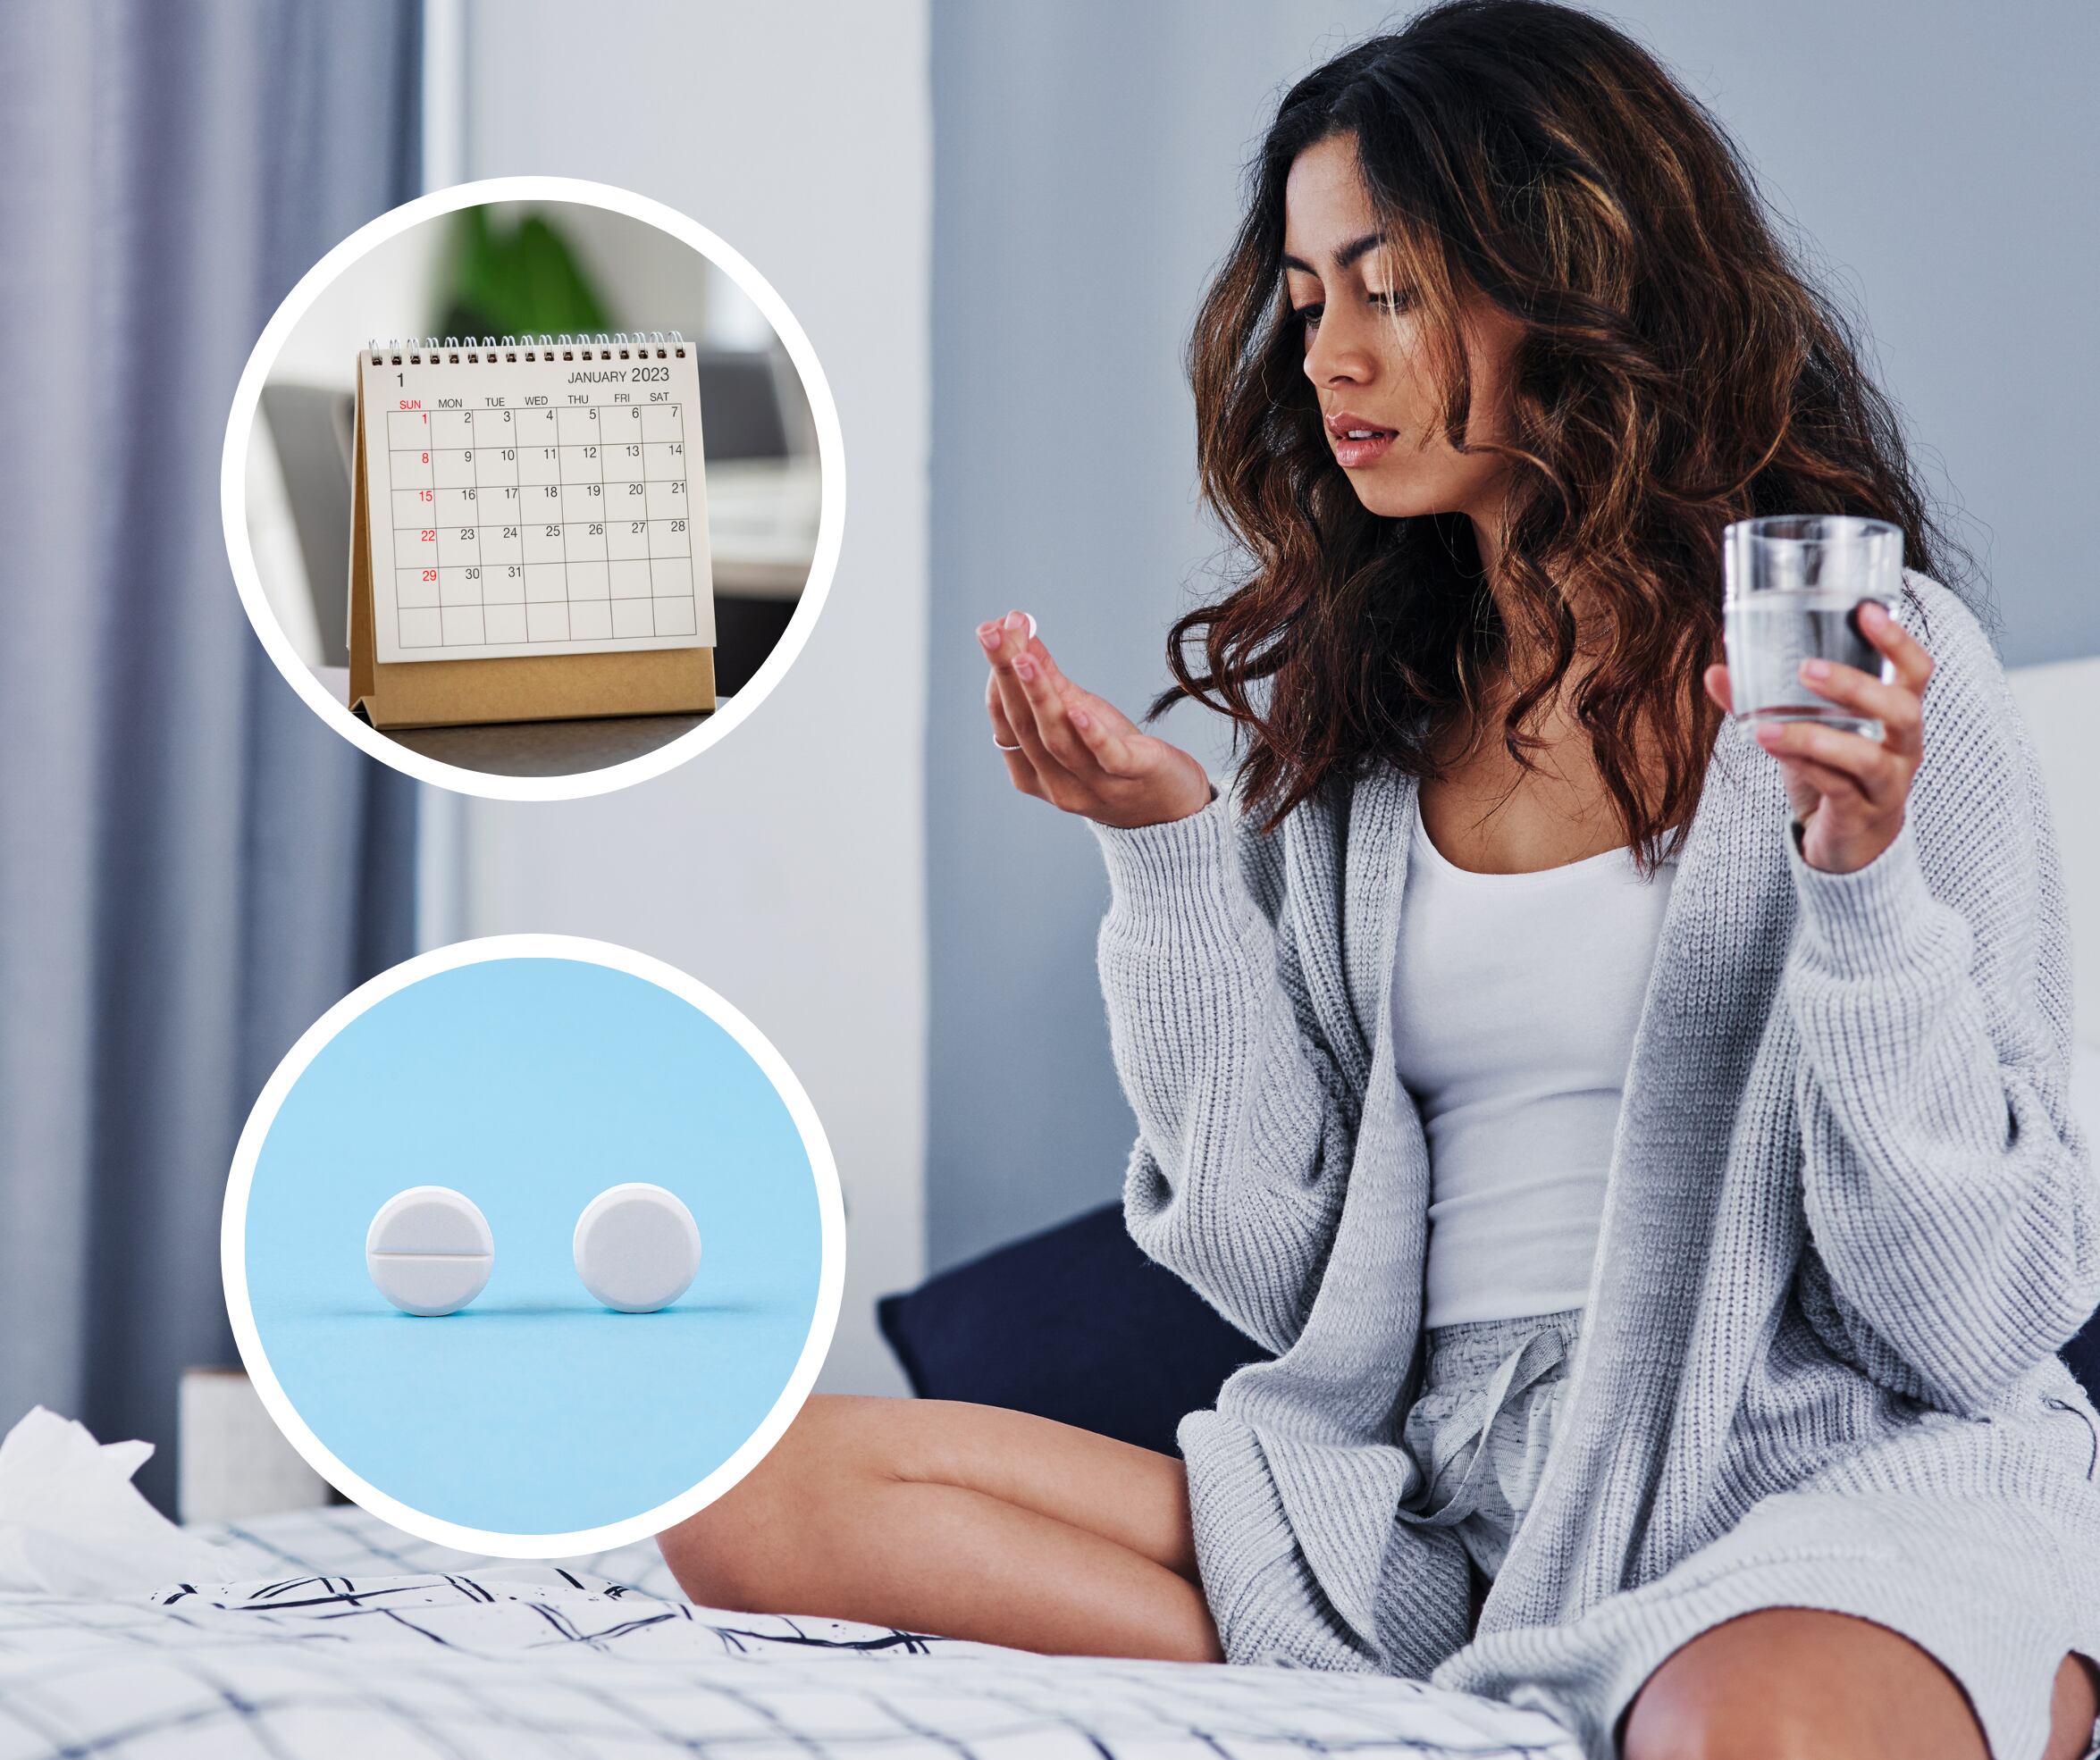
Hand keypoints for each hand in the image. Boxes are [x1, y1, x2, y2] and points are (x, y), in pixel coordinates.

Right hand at [978, 610, 1212, 828]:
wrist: (1170, 810)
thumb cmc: (1117, 758)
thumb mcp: (1079, 714)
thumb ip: (1049, 678)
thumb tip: (1017, 627)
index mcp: (1035, 773)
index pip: (1006, 724)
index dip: (997, 679)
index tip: (992, 633)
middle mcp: (1058, 784)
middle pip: (1025, 727)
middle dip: (1007, 677)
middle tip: (993, 635)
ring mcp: (1094, 786)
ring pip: (1057, 741)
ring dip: (1039, 698)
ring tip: (1025, 660)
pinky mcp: (1133, 777)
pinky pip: (1107, 758)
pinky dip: (1091, 734)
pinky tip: (1079, 708)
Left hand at [1701, 598, 1934, 873]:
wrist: (1850, 846)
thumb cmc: (1834, 774)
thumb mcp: (1805, 732)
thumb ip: (1766, 703)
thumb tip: (1716, 670)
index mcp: (1898, 715)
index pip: (1916, 670)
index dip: (1897, 639)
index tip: (1864, 609)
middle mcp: (1903, 747)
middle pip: (1901, 709)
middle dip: (1855, 685)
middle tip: (1807, 668)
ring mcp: (1888, 783)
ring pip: (1866, 756)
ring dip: (1814, 737)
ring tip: (1764, 726)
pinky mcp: (1862, 814)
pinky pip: (1839, 788)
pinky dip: (1803, 765)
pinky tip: (1771, 749)